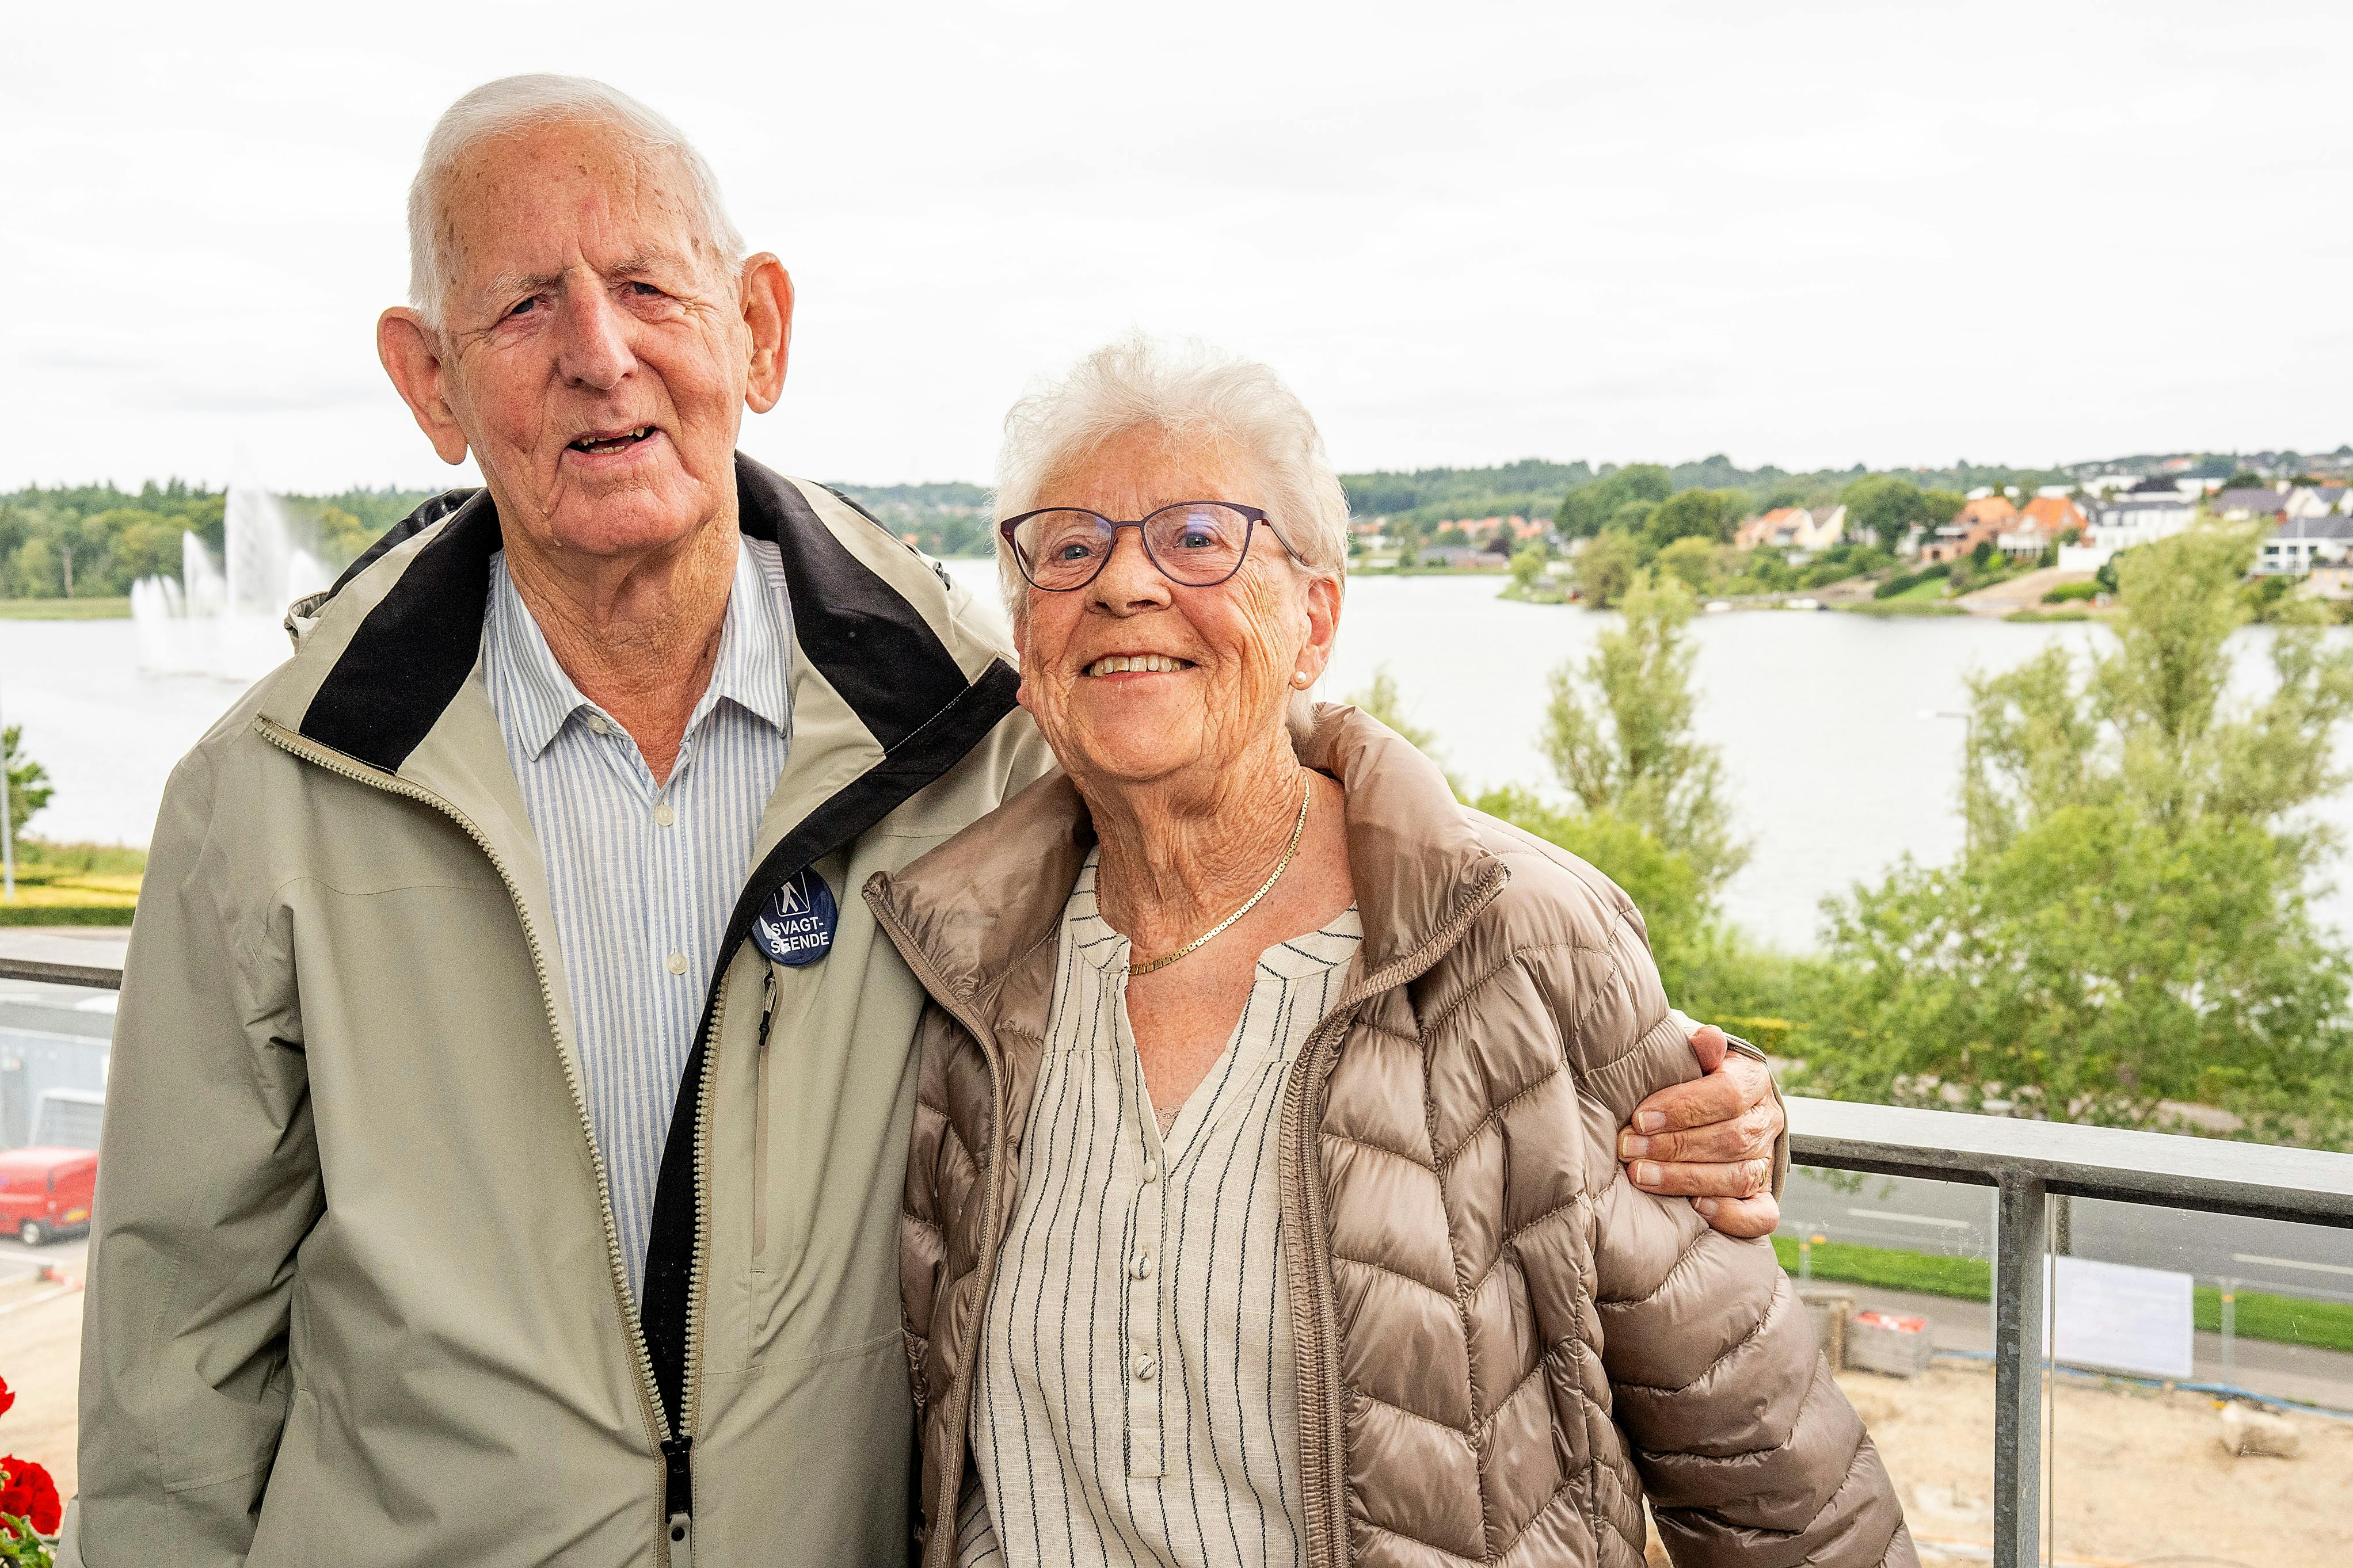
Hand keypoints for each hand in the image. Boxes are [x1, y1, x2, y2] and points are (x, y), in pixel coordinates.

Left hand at [1618, 1026, 1782, 1238]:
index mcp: (1752, 1080)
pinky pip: (1761, 1214)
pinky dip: (1731, 1215)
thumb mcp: (1687, 1055)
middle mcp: (1766, 1120)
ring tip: (1641, 1176)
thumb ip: (1695, 1048)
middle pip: (1731, 1138)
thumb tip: (1708, 1037)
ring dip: (1687, 1179)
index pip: (1727, 1094)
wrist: (1707, 1104)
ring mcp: (1766, 1160)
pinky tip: (1696, 1209)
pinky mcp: (1763, 1194)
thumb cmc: (1685, 1077)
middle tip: (1628, 1149)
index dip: (1683, 1108)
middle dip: (1674, 1146)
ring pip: (1739, 1176)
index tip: (1639, 1117)